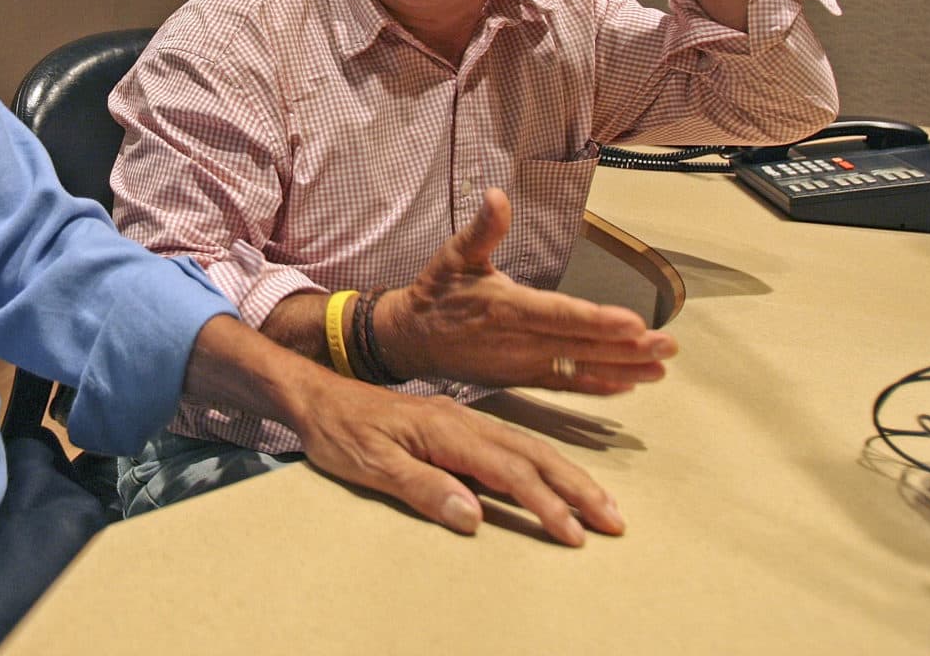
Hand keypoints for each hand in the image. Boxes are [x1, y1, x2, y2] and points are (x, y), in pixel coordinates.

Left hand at [289, 372, 624, 545]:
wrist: (315, 395)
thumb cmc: (339, 432)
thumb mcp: (370, 465)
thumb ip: (422, 488)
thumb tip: (474, 516)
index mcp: (447, 430)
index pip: (509, 472)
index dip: (546, 505)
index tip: (577, 534)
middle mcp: (463, 422)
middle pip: (533, 456)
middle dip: (577, 489)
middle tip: (614, 520)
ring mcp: (461, 422)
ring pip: (528, 448)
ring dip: (568, 476)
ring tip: (601, 503)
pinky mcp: (455, 428)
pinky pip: (511, 445)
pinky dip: (543, 463)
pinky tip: (555, 476)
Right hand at [374, 188, 675, 391]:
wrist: (410, 340)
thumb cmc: (436, 293)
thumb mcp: (454, 254)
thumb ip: (483, 229)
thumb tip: (496, 196)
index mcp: (505, 307)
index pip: (559, 315)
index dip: (597, 321)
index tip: (633, 323)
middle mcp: (518, 342)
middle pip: (580, 347)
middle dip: (627, 348)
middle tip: (667, 346)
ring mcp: (522, 365)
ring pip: (580, 371)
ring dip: (623, 371)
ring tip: (660, 369)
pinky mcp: (522, 379)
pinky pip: (566, 386)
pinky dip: (598, 387)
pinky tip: (629, 385)